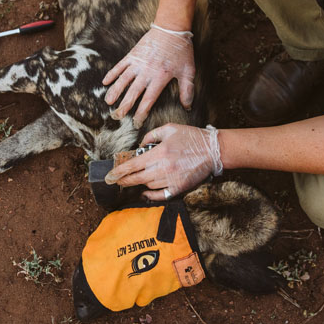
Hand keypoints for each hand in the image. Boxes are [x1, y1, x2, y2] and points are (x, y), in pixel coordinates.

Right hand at [102, 25, 195, 126]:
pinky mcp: (132, 55)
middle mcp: (146, 72)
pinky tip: (105, 82)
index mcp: (160, 78)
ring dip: (115, 92)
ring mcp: (137, 63)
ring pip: (123, 80)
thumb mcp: (188, 70)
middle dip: (124, 106)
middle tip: (117, 117)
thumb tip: (187, 106)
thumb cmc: (181, 50)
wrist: (171, 28)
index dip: (141, 112)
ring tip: (108, 102)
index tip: (136, 122)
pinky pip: (119, 66)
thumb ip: (187, 89)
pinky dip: (112, 74)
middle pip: (133, 93)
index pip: (148, 100)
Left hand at [105, 124, 222, 199]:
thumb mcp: (170, 128)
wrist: (214, 151)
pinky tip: (145, 192)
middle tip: (115, 181)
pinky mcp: (179, 188)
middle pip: (137, 178)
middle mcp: (164, 168)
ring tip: (132, 181)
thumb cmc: (192, 137)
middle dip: (124, 180)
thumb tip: (140, 145)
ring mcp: (172, 180)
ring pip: (148, 186)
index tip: (110, 175)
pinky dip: (150, 195)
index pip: (133, 165)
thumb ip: (151, 135)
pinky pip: (160, 195)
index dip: (119, 171)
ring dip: (138, 184)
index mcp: (160, 152)